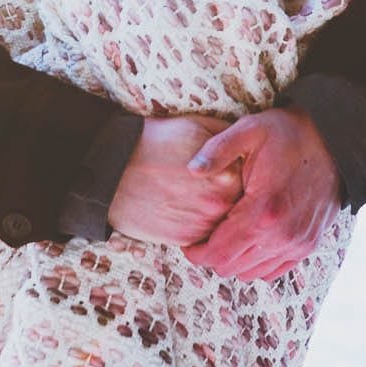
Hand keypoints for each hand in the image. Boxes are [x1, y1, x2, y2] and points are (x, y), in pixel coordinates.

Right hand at [107, 115, 241, 245]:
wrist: (114, 170)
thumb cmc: (155, 143)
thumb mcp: (196, 126)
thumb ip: (227, 137)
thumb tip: (247, 146)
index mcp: (228, 174)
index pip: (251, 180)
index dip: (239, 174)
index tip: (228, 170)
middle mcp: (220, 202)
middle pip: (239, 205)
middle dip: (229, 196)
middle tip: (211, 186)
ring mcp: (203, 224)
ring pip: (223, 224)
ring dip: (217, 215)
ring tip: (197, 197)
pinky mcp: (186, 240)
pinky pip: (204, 238)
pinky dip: (199, 226)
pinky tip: (186, 209)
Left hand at [182, 107, 339, 281]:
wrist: (335, 142)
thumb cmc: (290, 134)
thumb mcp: (250, 130)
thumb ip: (217, 150)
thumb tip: (191, 168)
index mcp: (262, 211)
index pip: (219, 253)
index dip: (197, 253)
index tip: (189, 242)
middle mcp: (282, 235)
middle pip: (232, 268)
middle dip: (213, 256)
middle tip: (205, 237)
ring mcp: (297, 243)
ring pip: (252, 273)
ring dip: (235, 260)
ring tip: (227, 237)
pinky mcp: (308, 245)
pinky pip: (274, 270)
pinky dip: (257, 262)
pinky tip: (250, 240)